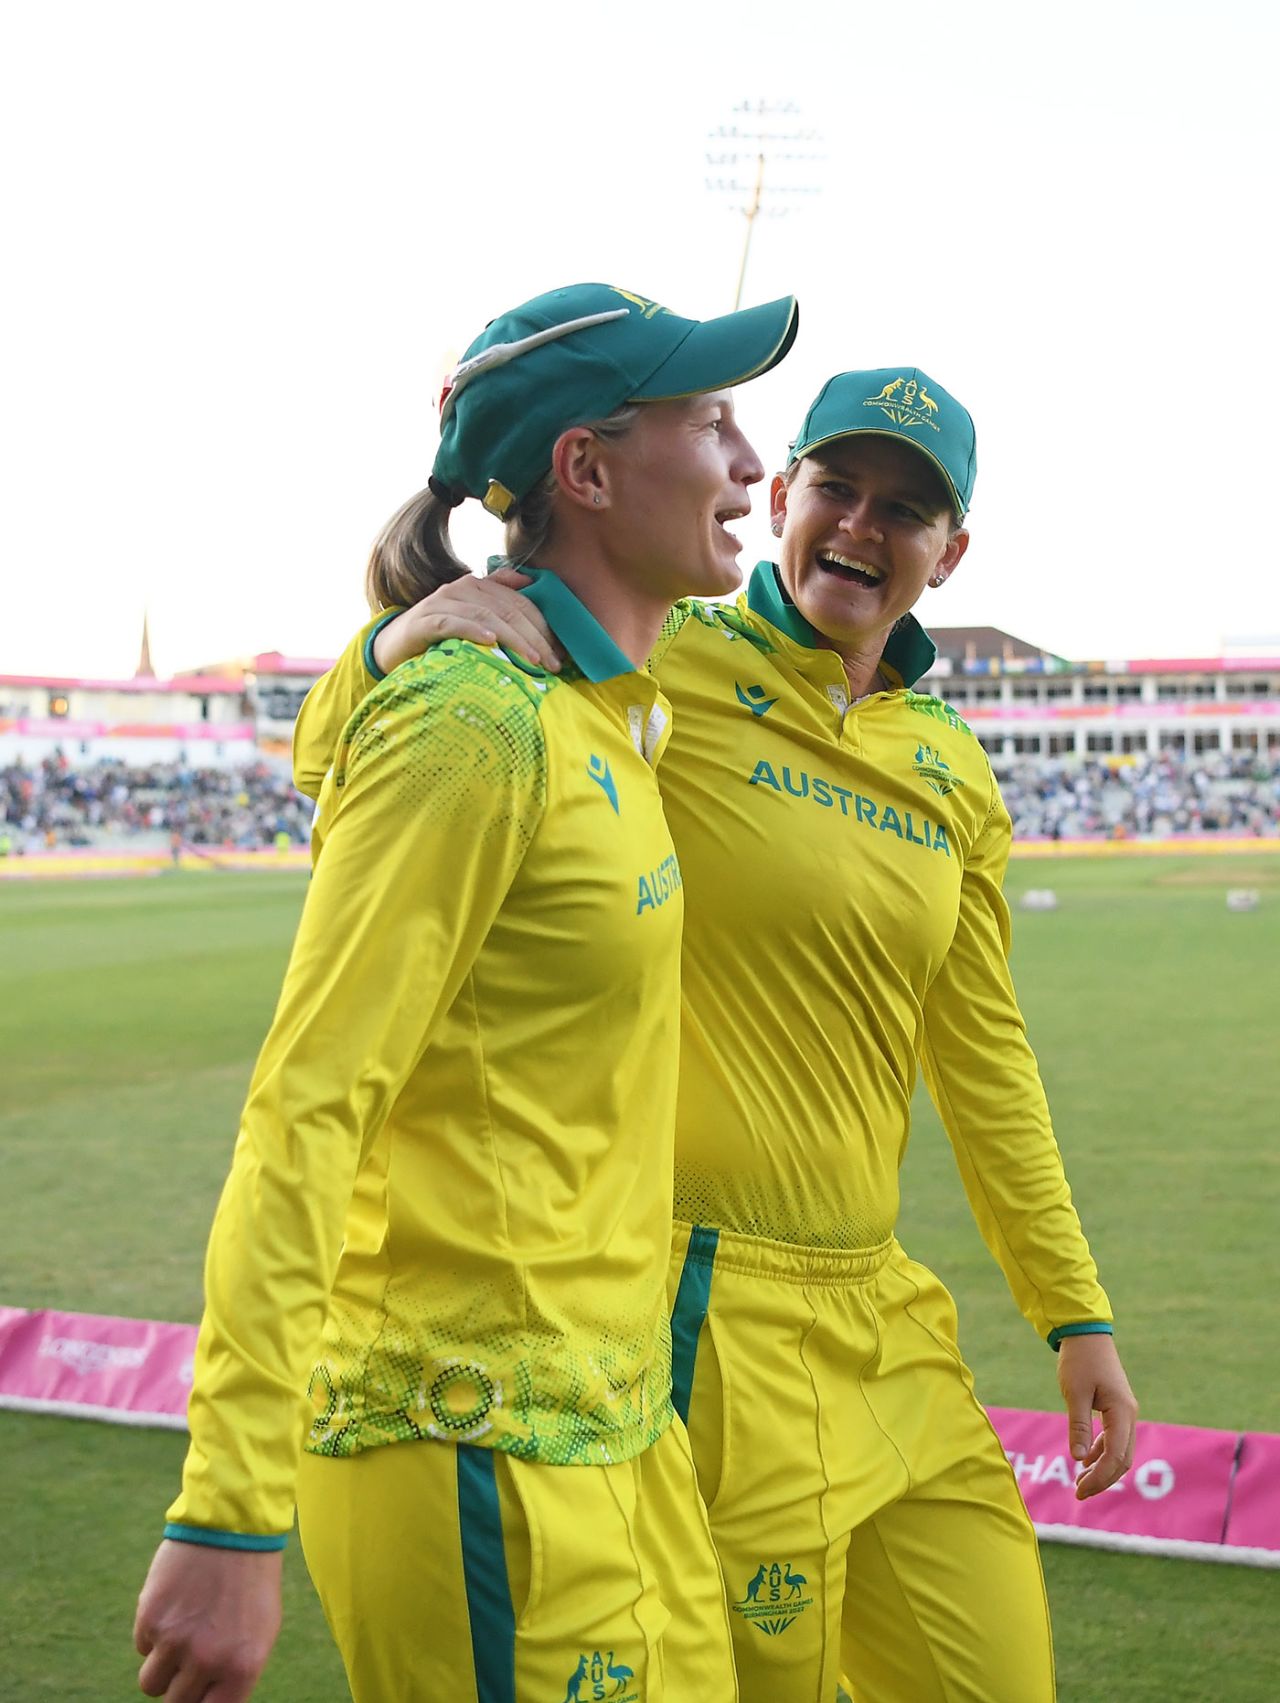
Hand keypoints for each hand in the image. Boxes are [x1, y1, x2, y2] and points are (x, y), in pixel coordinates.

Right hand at [134, 1539, 282, 1699]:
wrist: (234, 1525)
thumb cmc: (251, 1580)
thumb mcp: (260, 1631)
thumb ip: (235, 1673)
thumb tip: (209, 1700)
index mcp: (242, 1668)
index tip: (194, 1696)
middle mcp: (208, 1660)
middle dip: (179, 1687)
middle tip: (187, 1662)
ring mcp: (177, 1641)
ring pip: (151, 1683)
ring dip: (161, 1665)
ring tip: (180, 1631)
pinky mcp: (151, 1618)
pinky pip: (142, 1647)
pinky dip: (152, 1633)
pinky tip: (174, 1604)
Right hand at [374, 567, 561, 674]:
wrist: (394, 645)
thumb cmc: (440, 634)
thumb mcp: (472, 616)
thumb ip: (497, 597)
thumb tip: (529, 583)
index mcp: (478, 586)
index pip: (519, 603)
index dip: (543, 626)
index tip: (559, 652)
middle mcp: (462, 588)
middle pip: (508, 609)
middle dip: (534, 637)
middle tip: (552, 663)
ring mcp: (442, 602)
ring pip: (486, 616)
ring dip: (513, 638)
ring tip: (531, 659)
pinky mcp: (426, 620)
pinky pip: (454, 623)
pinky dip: (474, 631)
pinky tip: (491, 642)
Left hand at [1056, 1333, 1138, 1499]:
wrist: (1086, 1333)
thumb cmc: (1079, 1360)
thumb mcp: (1074, 1393)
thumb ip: (1078, 1426)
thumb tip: (1078, 1459)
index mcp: (1122, 1412)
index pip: (1115, 1456)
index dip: (1100, 1477)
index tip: (1079, 1490)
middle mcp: (1129, 1415)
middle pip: (1122, 1459)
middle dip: (1103, 1479)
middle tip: (1079, 1493)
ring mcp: (1125, 1411)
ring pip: (1120, 1450)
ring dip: (1102, 1468)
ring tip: (1080, 1482)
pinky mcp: (1117, 1408)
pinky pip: (1114, 1438)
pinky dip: (1101, 1452)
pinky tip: (1085, 1461)